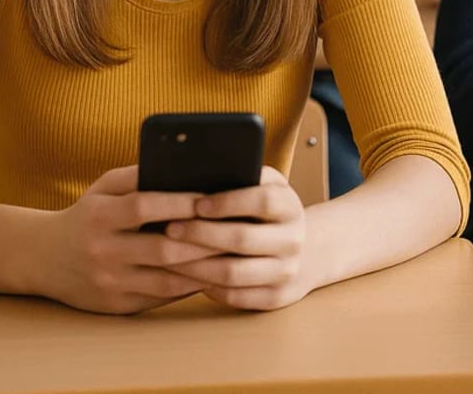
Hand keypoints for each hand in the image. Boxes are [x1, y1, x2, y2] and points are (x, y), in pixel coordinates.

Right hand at [41, 166, 219, 313]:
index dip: (179, 202)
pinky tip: (213, 273)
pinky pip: (162, 298)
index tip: (211, 195)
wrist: (43, 259)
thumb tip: (184, 167)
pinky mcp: (117, 306)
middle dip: (202, 240)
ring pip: (167, 280)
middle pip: (162, 249)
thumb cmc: (88, 214)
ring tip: (233, 253)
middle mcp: (102, 252)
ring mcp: (110, 284)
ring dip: (203, 268)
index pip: (143, 206)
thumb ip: (139, 176)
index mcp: (98, 216)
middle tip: (236, 228)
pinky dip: (190, 286)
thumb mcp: (104, 188)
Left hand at [161, 167, 314, 310]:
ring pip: (233, 273)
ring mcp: (287, 271)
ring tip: (167, 255)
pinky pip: (235, 296)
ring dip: (195, 264)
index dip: (228, 202)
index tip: (196, 204)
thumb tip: (195, 174)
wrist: (305, 251)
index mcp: (290, 206)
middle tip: (168, 229)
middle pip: (243, 238)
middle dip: (200, 234)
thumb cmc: (267, 213)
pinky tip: (185, 276)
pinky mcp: (276, 298)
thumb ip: (242, 178)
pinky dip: (206, 287)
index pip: (263, 201)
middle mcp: (294, 239)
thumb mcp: (265, 188)